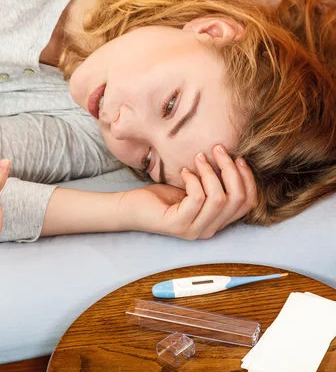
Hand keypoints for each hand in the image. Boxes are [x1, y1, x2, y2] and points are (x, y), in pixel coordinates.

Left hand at [120, 145, 256, 239]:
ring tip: (198, 157)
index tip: (237, 158)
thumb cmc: (161, 196)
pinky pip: (197, 198)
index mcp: (217, 221)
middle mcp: (209, 229)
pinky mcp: (179, 225)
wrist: (131, 208)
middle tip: (217, 149)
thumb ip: (213, 182)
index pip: (248, 203)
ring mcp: (194, 230)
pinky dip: (193, 180)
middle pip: (237, 199)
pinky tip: (183, 172)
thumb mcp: (194, 187)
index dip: (247, 179)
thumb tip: (232, 159)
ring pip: (219, 198)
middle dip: (230, 170)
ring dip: (210, 172)